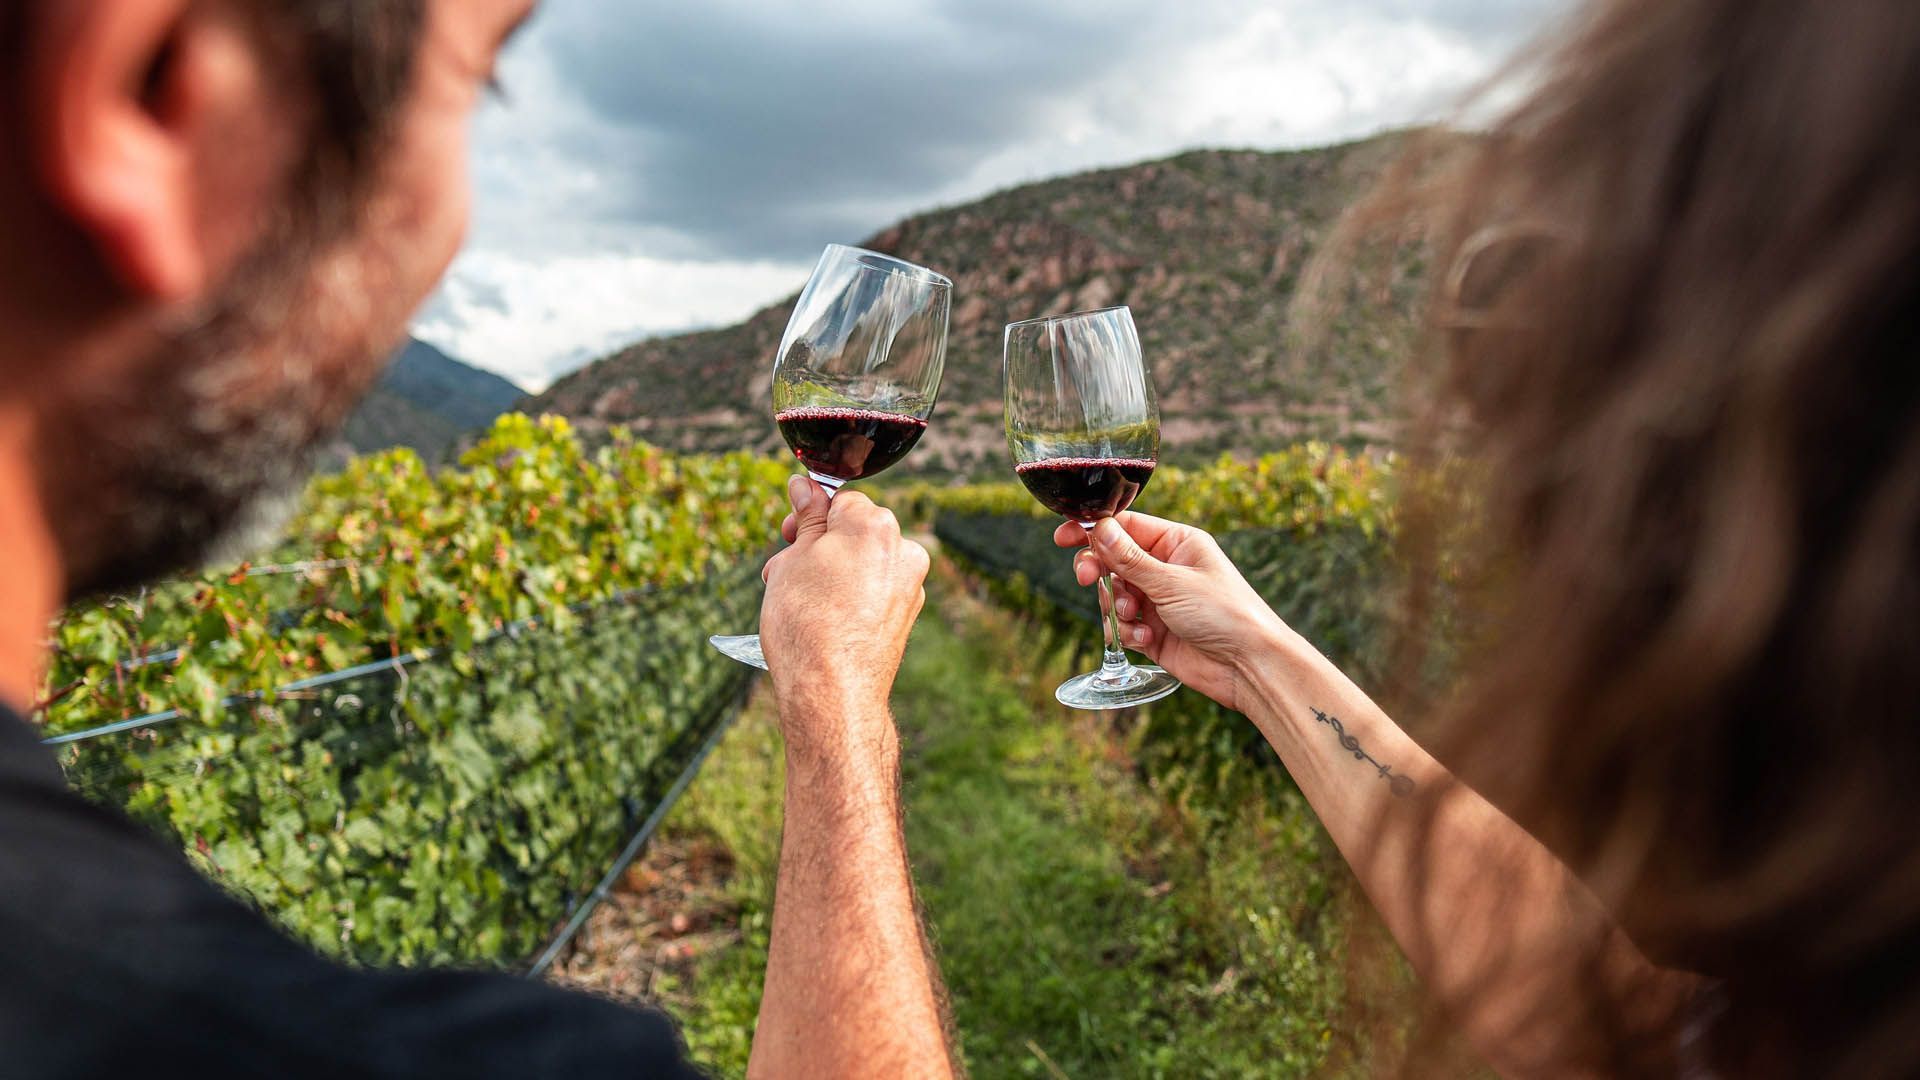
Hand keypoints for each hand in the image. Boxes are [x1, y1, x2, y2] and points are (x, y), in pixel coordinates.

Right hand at [762, 476, 928, 760]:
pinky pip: (874, 592)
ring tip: (800, 603)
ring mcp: (910, 585)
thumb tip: (805, 486)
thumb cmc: (806, 623)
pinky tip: (825, 622)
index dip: (809, 518)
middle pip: (854, 533)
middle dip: (820, 547)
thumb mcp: (794, 560)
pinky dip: (851, 598)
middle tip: (786, 573)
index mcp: (876, 525)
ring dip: (832, 573)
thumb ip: (807, 519)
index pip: (841, 501)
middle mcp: (903, 550)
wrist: (832, 693)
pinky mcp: (906, 616)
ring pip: (863, 563)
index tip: (789, 535)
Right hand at [1054, 513, 1285, 711]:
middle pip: (1113, 560)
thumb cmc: (1225, 613)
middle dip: (1098, 570)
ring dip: (1116, 605)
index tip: (1064, 537)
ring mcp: (1159, 601)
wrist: (1248, 666)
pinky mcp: (1154, 632)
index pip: (1126, 527)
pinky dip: (1127, 632)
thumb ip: (1130, 559)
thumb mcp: (1172, 582)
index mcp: (1177, 544)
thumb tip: (1098, 528)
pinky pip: (1123, 626)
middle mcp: (1166, 569)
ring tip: (1134, 616)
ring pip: (1113, 594)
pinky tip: (1145, 639)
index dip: (1094, 531)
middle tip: (1087, 578)